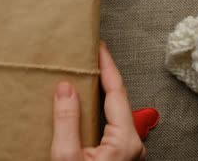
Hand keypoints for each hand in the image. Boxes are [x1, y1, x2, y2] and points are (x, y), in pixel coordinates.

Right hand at [51, 42, 145, 160]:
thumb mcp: (67, 156)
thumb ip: (67, 121)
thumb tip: (65, 88)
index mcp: (125, 141)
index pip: (117, 92)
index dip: (107, 66)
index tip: (99, 47)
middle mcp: (132, 145)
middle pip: (118, 100)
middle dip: (103, 76)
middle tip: (90, 57)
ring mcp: (127, 152)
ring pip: (113, 113)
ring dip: (99, 93)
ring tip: (85, 76)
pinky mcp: (118, 158)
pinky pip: (109, 126)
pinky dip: (97, 110)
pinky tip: (85, 105)